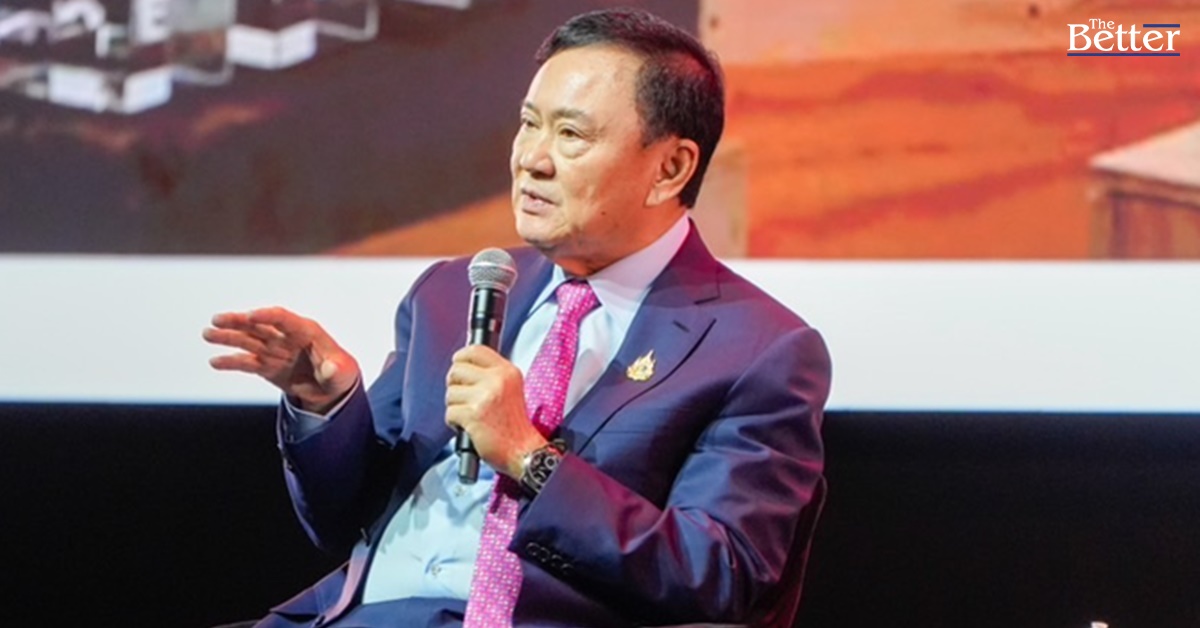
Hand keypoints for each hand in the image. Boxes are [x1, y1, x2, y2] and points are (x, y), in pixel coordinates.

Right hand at [203, 307, 359, 412]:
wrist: (333, 390)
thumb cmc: (341, 373)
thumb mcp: (344, 372)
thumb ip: (336, 369)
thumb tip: (330, 368)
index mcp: (306, 331)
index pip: (284, 319)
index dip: (268, 316)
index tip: (251, 316)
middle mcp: (286, 338)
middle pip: (259, 326)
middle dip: (239, 322)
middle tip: (217, 320)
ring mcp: (275, 351)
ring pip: (249, 341)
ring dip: (228, 337)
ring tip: (207, 334)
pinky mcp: (267, 367)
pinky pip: (247, 363)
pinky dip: (232, 362)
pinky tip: (214, 362)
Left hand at [445, 345, 546, 478]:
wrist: (524, 452)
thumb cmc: (516, 426)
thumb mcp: (511, 390)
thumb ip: (491, 376)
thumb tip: (463, 366)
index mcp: (507, 372)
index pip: (476, 350)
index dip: (461, 357)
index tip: (459, 365)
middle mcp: (497, 380)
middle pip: (456, 369)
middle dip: (455, 385)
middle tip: (464, 398)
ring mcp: (484, 397)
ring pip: (450, 393)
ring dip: (455, 407)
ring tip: (469, 416)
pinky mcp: (473, 415)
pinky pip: (450, 412)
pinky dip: (454, 423)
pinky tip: (468, 427)